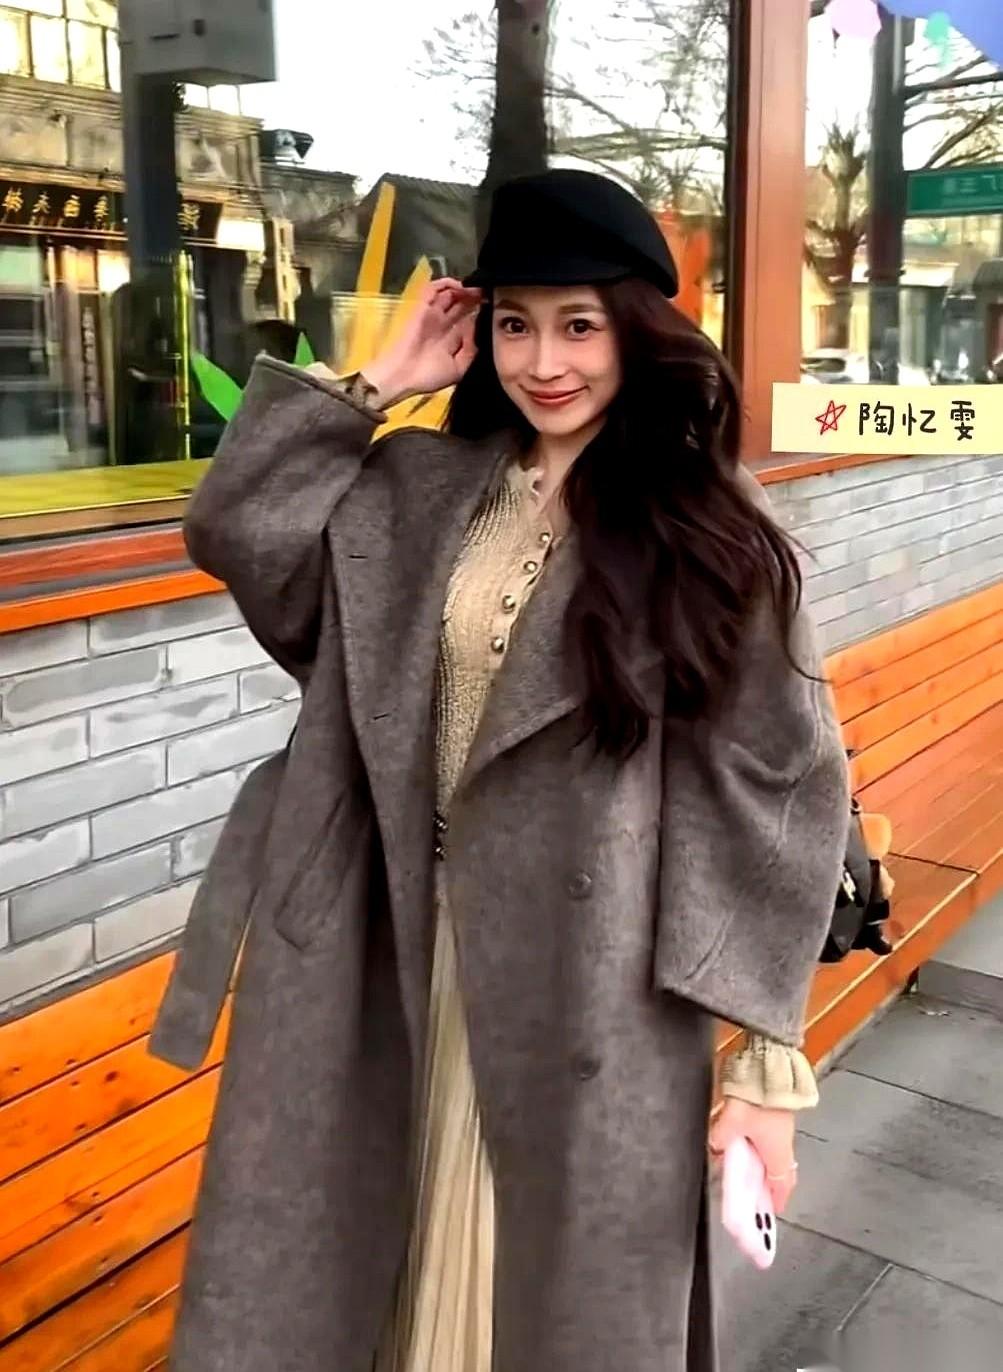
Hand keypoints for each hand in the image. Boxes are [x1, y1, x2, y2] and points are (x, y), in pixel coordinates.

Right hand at [363, 279, 481, 408]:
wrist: (404, 375)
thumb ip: (472, 350)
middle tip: (489, 293)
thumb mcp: (459, 368)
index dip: (483, 312)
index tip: (495, 307)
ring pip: (451, 293)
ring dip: (464, 288)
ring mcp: (434, 313)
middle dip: (476, 297)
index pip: (471, 319)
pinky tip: (460, 287)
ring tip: (476, 289)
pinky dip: (447, 283)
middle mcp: (445, 323)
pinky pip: (434, 289)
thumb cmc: (429, 376)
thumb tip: (477, 329)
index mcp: (454, 338)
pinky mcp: (423, 307)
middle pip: (463, 303)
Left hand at [708, 1098, 798, 1214]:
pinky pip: (771, 1137)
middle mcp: (785, 1143)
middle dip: (771, 1184)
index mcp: (778, 1152)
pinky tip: (747, 1140)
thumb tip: (715, 1147)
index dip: (776, 1200)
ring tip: (748, 1167)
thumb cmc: (754, 1100)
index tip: (771, 1211)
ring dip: (765, 1162)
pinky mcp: (778, 1112)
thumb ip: (720, 1139)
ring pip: (775, 1153)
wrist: (769, 1067)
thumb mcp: (731, 1122)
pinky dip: (762, 1145)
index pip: (781, 1185)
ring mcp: (783, 1127)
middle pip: (781, 1171)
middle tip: (759, 1192)